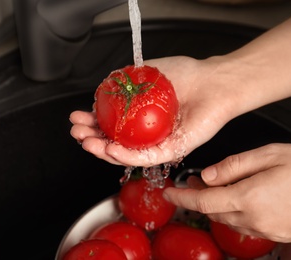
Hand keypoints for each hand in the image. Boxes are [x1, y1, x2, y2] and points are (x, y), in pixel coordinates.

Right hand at [70, 56, 236, 166]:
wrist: (213, 80)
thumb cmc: (187, 75)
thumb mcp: (147, 73)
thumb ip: (125, 82)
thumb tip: (102, 89)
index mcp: (141, 117)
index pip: (111, 125)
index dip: (91, 123)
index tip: (76, 117)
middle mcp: (148, 133)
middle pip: (115, 143)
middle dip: (91, 139)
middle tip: (77, 132)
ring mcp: (160, 142)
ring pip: (127, 154)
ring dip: (104, 151)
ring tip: (87, 143)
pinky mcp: (174, 149)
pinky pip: (147, 157)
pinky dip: (127, 156)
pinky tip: (111, 149)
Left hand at [163, 143, 290, 241]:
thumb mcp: (271, 155)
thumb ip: (234, 165)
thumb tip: (209, 174)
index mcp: (249, 197)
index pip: (202, 200)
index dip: (181, 196)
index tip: (169, 192)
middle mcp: (254, 219)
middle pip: (213, 211)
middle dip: (200, 197)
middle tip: (199, 180)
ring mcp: (266, 230)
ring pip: (228, 219)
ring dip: (219, 204)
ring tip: (222, 185)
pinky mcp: (277, 235)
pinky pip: (246, 224)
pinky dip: (237, 211)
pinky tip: (245, 197)